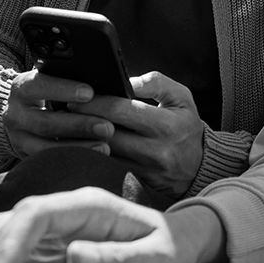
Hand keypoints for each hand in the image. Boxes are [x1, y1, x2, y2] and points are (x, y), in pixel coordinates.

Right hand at [0, 189, 224, 262]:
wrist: (175, 244)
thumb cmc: (170, 248)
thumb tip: (73, 256)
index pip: (34, 215)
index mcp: (87, 205)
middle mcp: (58, 212)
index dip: (9, 247)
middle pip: (2, 228)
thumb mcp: (158, 257)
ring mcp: (44, 232)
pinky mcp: (37, 253)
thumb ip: (119, 259)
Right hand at [2, 69, 114, 157]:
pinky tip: (92, 159)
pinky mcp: (26, 156)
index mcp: (22, 88)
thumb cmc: (50, 91)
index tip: (90, 93)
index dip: (64, 89)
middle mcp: (15, 114)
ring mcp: (18, 139)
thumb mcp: (53, 81)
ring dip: (78, 148)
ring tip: (105, 147)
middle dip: (78, 125)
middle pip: (45, 123)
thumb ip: (71, 80)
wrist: (23, 112)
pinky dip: (71, 161)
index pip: (39, 86)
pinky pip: (47, 163)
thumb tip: (103, 86)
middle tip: (107, 127)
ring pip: (45, 148)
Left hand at [73, 72, 204, 198]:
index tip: (76, 96)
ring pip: (102, 153)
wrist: (199, 166)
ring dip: (81, 139)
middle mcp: (156, 150)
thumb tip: (125, 80)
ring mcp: (144, 170)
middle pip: (107, 133)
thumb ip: (156, 83)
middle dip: (82, 120)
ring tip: (66, 126)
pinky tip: (79, 144)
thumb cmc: (186, 126)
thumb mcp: (181, 97)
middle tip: (64, 110)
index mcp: (167, 125)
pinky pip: (106, 167)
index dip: (95, 102)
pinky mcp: (135, 182)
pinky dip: (90, 154)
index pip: (122, 110)